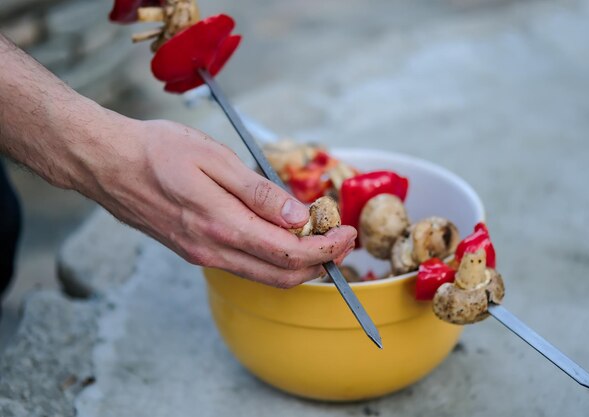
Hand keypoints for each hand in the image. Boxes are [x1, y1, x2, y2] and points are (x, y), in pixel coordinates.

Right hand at [86, 118, 356, 287]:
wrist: (107, 163)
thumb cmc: (156, 151)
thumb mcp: (214, 158)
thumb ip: (258, 192)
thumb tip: (297, 215)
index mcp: (222, 225)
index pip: (288, 252)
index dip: (325, 248)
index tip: (347, 232)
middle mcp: (213, 249)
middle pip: (281, 274)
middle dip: (320, 262)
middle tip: (342, 239)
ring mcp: (202, 254)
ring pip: (263, 275)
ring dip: (298, 263)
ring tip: (320, 236)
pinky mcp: (195, 251)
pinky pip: (244, 265)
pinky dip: (272, 258)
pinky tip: (281, 234)